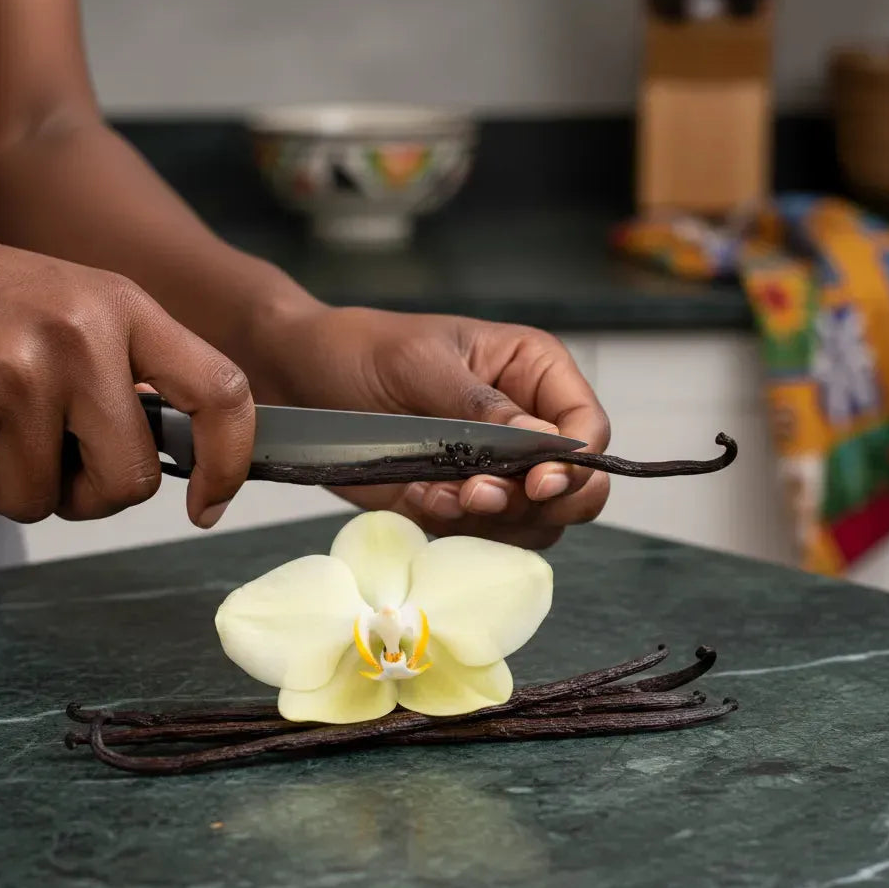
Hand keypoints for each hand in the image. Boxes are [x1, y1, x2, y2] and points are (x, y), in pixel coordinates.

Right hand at [0, 218, 252, 527]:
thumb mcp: (72, 309)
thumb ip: (127, 372)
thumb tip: (179, 456)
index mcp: (124, 307)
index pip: (221, 391)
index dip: (228, 462)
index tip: (207, 503)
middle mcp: (81, 335)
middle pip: (129, 483)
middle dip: (86, 494)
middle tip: (44, 456)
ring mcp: (18, 370)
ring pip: (39, 502)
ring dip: (2, 481)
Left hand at [275, 307, 609, 547]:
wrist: (301, 382)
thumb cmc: (362, 351)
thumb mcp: (422, 366)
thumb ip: (482, 408)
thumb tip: (542, 444)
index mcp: (533, 372)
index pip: (587, 428)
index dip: (575, 465)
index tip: (538, 484)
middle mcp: (526, 425)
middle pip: (577, 488)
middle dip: (537, 503)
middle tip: (478, 495)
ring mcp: (496, 470)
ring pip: (537, 523)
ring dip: (494, 522)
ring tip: (441, 494)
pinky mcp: (459, 502)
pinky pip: (484, 537)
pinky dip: (457, 530)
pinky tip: (421, 499)